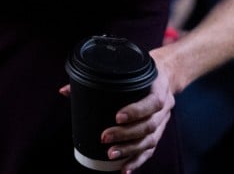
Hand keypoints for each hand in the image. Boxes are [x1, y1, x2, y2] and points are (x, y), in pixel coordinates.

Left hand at [62, 54, 173, 173]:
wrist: (168, 74)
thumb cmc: (141, 73)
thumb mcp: (128, 69)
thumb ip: (97, 78)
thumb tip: (65, 90)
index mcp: (158, 88)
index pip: (153, 102)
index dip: (136, 111)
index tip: (117, 117)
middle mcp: (163, 108)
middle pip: (149, 125)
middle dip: (126, 134)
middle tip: (105, 138)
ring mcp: (162, 122)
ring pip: (150, 141)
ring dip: (130, 150)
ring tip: (112, 155)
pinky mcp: (159, 133)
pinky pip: (150, 150)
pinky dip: (137, 161)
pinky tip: (124, 169)